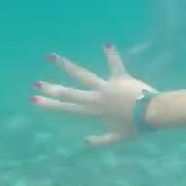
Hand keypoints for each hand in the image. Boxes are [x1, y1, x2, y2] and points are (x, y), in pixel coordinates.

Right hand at [31, 43, 157, 147]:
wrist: (151, 114)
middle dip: (51, 87)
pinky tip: (106, 43)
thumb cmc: (136, 127)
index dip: (49, 104)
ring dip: (66, 65)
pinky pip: (115, 63)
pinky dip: (111, 53)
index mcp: (94, 111)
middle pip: (68, 92)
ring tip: (51, 56)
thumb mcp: (117, 138)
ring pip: (82, 74)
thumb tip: (84, 141)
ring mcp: (105, 86)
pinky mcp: (119, 77)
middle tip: (35, 83)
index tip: (34, 99)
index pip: (67, 108)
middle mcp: (95, 97)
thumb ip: (101, 141)